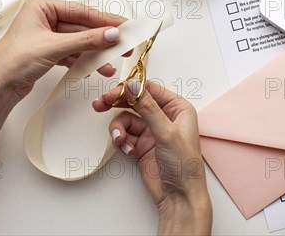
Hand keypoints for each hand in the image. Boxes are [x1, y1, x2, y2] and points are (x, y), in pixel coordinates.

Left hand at [0, 0, 124, 99]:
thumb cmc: (15, 61)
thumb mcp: (55, 47)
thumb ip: (86, 40)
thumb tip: (113, 34)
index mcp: (42, 7)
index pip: (80, 12)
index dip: (104, 20)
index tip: (123, 27)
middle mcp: (44, 18)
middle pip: (81, 27)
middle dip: (101, 39)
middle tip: (123, 46)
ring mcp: (47, 36)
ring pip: (79, 41)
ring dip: (95, 53)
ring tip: (110, 64)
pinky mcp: (48, 52)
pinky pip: (72, 52)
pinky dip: (84, 60)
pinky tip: (96, 68)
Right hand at [93, 80, 211, 234]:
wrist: (180, 197)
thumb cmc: (184, 166)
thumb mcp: (166, 133)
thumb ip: (148, 108)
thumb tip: (133, 86)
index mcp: (178, 108)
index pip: (150, 89)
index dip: (130, 89)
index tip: (112, 93)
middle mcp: (165, 117)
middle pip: (135, 101)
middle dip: (117, 104)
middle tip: (101, 104)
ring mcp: (152, 131)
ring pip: (126, 119)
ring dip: (119, 128)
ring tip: (120, 140)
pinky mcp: (142, 145)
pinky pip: (125, 134)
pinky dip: (122, 141)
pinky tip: (128, 150)